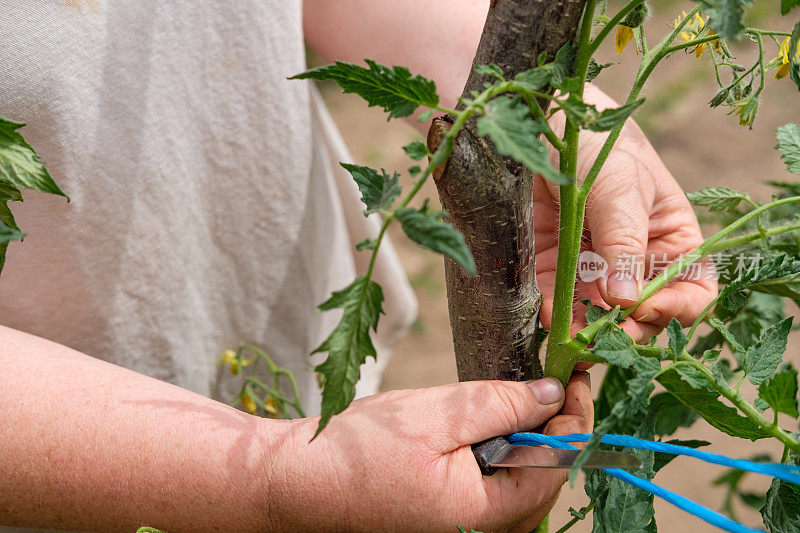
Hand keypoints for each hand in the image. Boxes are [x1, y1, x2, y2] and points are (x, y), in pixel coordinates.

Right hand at [269, 373, 591, 531]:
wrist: (300, 482)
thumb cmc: (361, 450)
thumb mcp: (437, 414)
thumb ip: (502, 404)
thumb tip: (554, 392)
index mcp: (487, 514)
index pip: (559, 461)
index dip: (575, 412)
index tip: (575, 369)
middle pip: (546, 477)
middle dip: (554, 425)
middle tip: (549, 376)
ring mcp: (467, 530)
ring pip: (523, 484)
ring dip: (528, 439)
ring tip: (520, 397)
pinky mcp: (451, 521)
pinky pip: (495, 491)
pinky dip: (502, 455)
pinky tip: (486, 429)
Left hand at [535, 85, 717, 341]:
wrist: (538, 120)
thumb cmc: (596, 140)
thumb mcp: (618, 186)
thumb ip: (624, 241)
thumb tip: (627, 299)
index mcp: (670, 238)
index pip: (691, 289)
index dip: (676, 308)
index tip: (645, 308)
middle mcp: (634, 260)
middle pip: (642, 314)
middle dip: (627, 329)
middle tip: (605, 336)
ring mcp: (592, 267)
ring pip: (599, 318)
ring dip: (589, 334)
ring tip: (576, 342)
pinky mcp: (552, 267)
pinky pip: (558, 305)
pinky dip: (556, 319)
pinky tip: (550, 321)